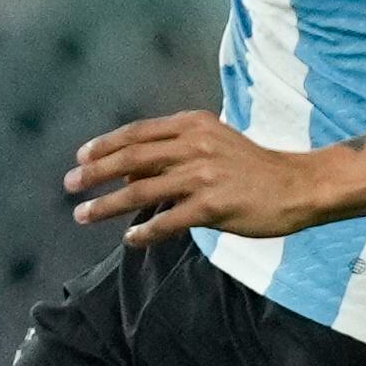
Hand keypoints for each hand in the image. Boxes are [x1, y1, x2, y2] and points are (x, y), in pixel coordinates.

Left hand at [66, 113, 325, 244]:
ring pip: (141, 191)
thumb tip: (130, 173)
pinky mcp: (213, 206)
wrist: (296, 186)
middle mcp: (195, 146)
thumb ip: (174, 152)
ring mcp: (203, 176)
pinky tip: (129, 241)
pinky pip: (168, 222)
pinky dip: (144, 233)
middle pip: (131, 158)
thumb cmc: (253, 167)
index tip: (80, 157)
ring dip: (106, 205)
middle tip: (69, 185)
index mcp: (194, 125)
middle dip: (95, 172)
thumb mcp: (214, 144)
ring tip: (83, 215)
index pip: (138, 133)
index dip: (105, 145)